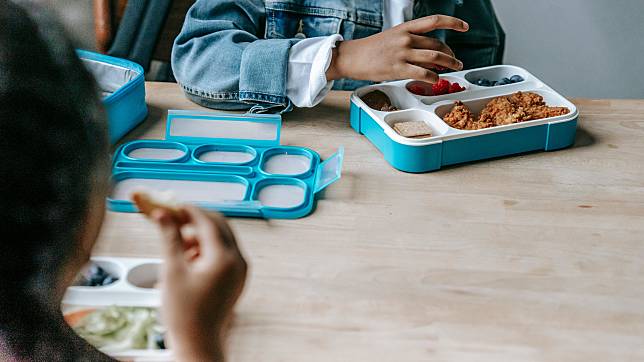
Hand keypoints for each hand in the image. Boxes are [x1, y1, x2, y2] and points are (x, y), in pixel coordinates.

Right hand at [152, 205, 247, 361]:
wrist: (198, 344)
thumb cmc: (184, 314)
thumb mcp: (172, 272)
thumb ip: (170, 238)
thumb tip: (162, 215)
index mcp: (224, 258)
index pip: (208, 222)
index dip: (188, 211)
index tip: (171, 206)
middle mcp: (238, 261)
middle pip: (219, 226)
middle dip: (196, 221)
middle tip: (174, 220)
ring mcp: (240, 270)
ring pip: (222, 238)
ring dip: (201, 235)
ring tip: (178, 248)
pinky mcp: (237, 278)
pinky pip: (224, 253)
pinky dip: (207, 249)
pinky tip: (188, 260)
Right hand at [326, 15, 468, 82]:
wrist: (352, 57)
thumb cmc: (371, 49)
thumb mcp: (393, 37)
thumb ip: (412, 42)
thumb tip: (431, 54)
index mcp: (405, 27)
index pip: (434, 21)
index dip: (452, 23)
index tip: (464, 27)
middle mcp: (406, 38)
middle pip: (437, 45)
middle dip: (451, 54)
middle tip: (456, 61)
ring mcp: (402, 54)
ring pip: (435, 58)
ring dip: (449, 64)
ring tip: (454, 68)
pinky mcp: (398, 69)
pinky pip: (423, 73)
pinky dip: (433, 77)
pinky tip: (436, 79)